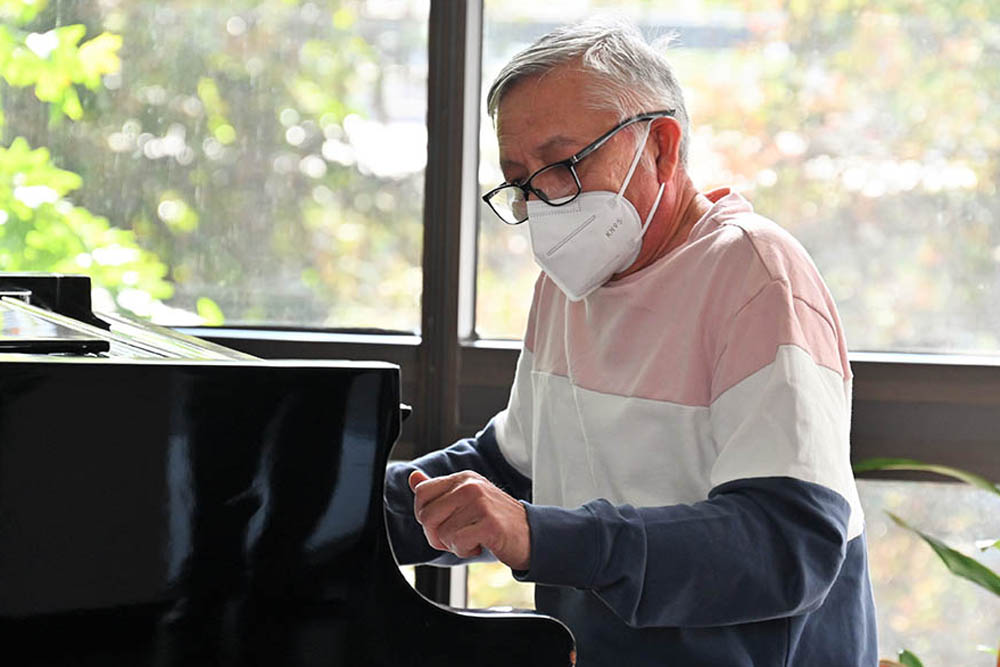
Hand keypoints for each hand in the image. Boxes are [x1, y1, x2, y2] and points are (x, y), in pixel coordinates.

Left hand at [408, 469, 530, 570]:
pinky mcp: (489, 524)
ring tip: (474, 539)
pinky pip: (457, 543)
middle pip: (426, 516)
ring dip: (455, 545)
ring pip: (442, 533)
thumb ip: (439, 490)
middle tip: (457, 537)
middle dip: (437, 535)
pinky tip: (480, 545)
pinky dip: (466, 551)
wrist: (531, 536)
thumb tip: (413, 477)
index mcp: (463, 478)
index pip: (422, 493)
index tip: (442, 523)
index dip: (425, 516)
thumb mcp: (466, 500)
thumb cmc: (495, 521)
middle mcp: (471, 486)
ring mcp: (481, 503)